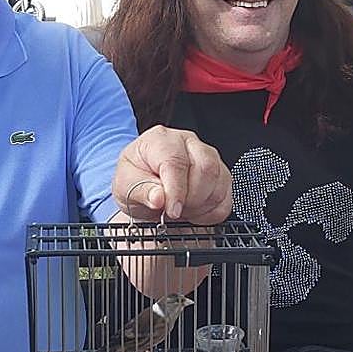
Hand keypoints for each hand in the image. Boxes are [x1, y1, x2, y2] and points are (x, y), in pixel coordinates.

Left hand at [114, 125, 231, 224]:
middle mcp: (188, 143)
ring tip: (181, 210)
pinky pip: (226, 197)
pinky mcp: (220, 174)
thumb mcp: (126, 185)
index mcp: (161, 139)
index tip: (172, 210)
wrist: (144, 187)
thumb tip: (159, 198)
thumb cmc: (135, 180)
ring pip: (220, 182)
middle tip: (174, 211)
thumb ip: (141, 191)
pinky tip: (194, 212)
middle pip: (205, 168)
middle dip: (191, 198)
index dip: (176, 190)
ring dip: (201, 206)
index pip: (176, 161)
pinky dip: (211, 212)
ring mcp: (208, 157)